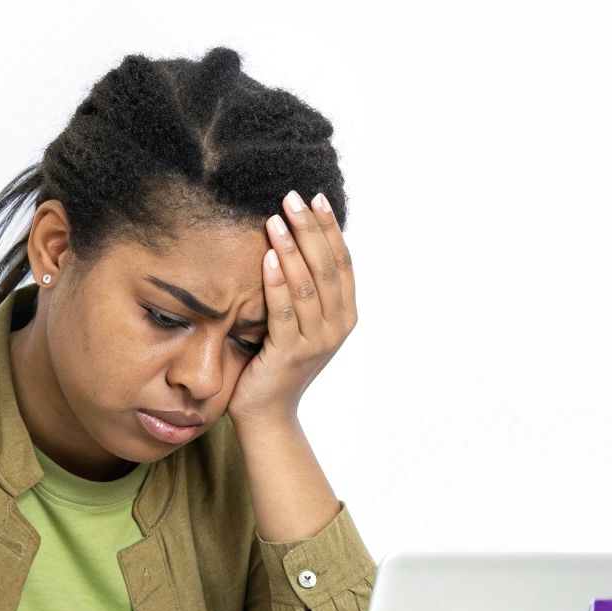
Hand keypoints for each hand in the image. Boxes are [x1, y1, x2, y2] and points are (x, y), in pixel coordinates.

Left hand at [227, 190, 357, 425]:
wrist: (267, 412)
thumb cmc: (277, 361)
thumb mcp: (300, 321)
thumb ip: (305, 289)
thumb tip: (295, 239)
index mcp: (345, 314)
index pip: (342, 261)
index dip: (330, 228)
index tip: (315, 197)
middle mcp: (337, 327)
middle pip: (328, 267)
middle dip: (310, 229)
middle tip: (292, 197)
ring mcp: (317, 341)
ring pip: (308, 286)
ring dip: (292, 248)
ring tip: (275, 219)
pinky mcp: (291, 353)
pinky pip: (284, 310)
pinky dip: (277, 281)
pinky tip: (268, 256)